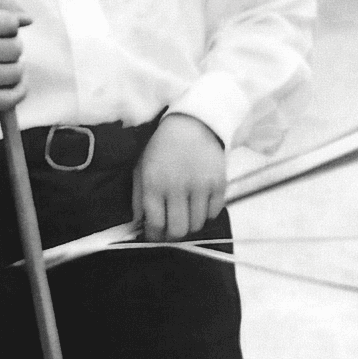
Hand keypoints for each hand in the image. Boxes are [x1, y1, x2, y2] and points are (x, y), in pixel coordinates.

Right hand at [0, 6, 33, 111]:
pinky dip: (18, 90)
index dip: (9, 26)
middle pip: (17, 48)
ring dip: (14, 69)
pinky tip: (9, 84)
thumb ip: (6, 6)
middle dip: (12, 48)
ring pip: (18, 72)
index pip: (12, 22)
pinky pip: (13, 97)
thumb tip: (28, 19)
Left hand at [135, 114, 227, 242]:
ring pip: (197, 225)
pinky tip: (199, 204)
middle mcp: (178, 186)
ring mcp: (201, 185)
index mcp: (154, 183)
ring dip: (190, 225)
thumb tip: (139, 227)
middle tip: (171, 230)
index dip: (154, 237)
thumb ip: (138, 200)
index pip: (155, 225)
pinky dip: (206, 214)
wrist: (193, 122)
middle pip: (178, 230)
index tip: (155, 236)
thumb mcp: (141, 169)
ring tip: (185, 214)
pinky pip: (214, 213)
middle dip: (173, 236)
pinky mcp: (219, 182)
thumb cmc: (162, 147)